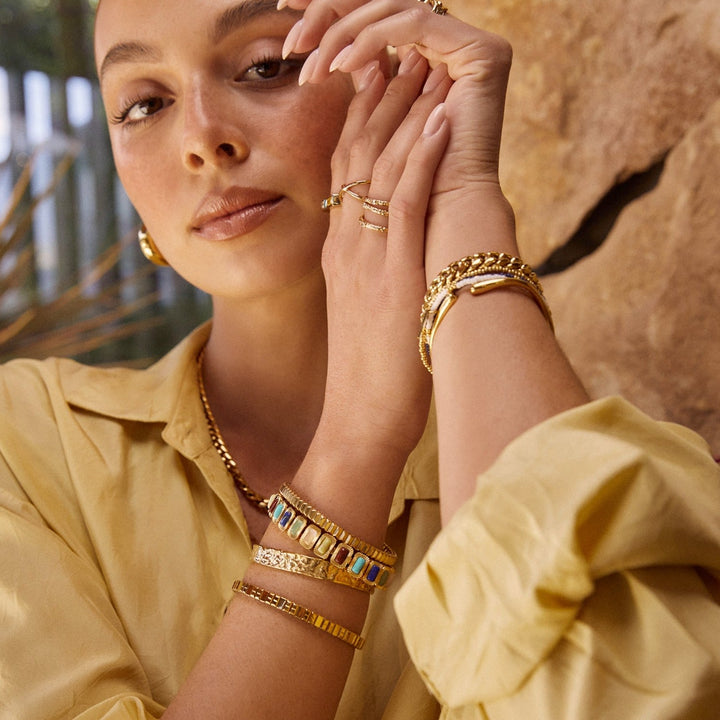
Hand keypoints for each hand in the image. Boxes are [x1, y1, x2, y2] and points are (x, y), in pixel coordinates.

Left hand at [283, 0, 512, 190]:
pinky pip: (415, 27)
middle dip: (333, 14)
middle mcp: (457, 48)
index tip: (291, 27)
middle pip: (386, 9)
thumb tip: (345, 62)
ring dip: (346, 33)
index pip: (380, 24)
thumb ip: (369, 98)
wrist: (446, 222)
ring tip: (314, 63)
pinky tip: (341, 63)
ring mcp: (472, 49)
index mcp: (437, 61)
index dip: (337, 19)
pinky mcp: (482, 54)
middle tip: (292, 31)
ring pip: (395, 12)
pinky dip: (373, 40)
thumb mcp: (377, 135)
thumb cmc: (408, 192)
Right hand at [316, 48, 450, 462]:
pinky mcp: (393, 273)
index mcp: (338, 251)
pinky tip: (440, 119)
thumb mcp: (362, 309)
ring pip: (380, 168)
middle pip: (358, 156)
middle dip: (379, 99)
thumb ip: (370, 268)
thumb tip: (393, 246)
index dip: (360, 119)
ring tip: (423, 66)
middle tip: (400, 53)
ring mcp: (366, 256)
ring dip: (403, 113)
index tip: (380, 82)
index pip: (344, 170)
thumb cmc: (369, 370)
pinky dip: (422, 156)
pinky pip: (406, 202)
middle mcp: (346, 244)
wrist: (361, 416)